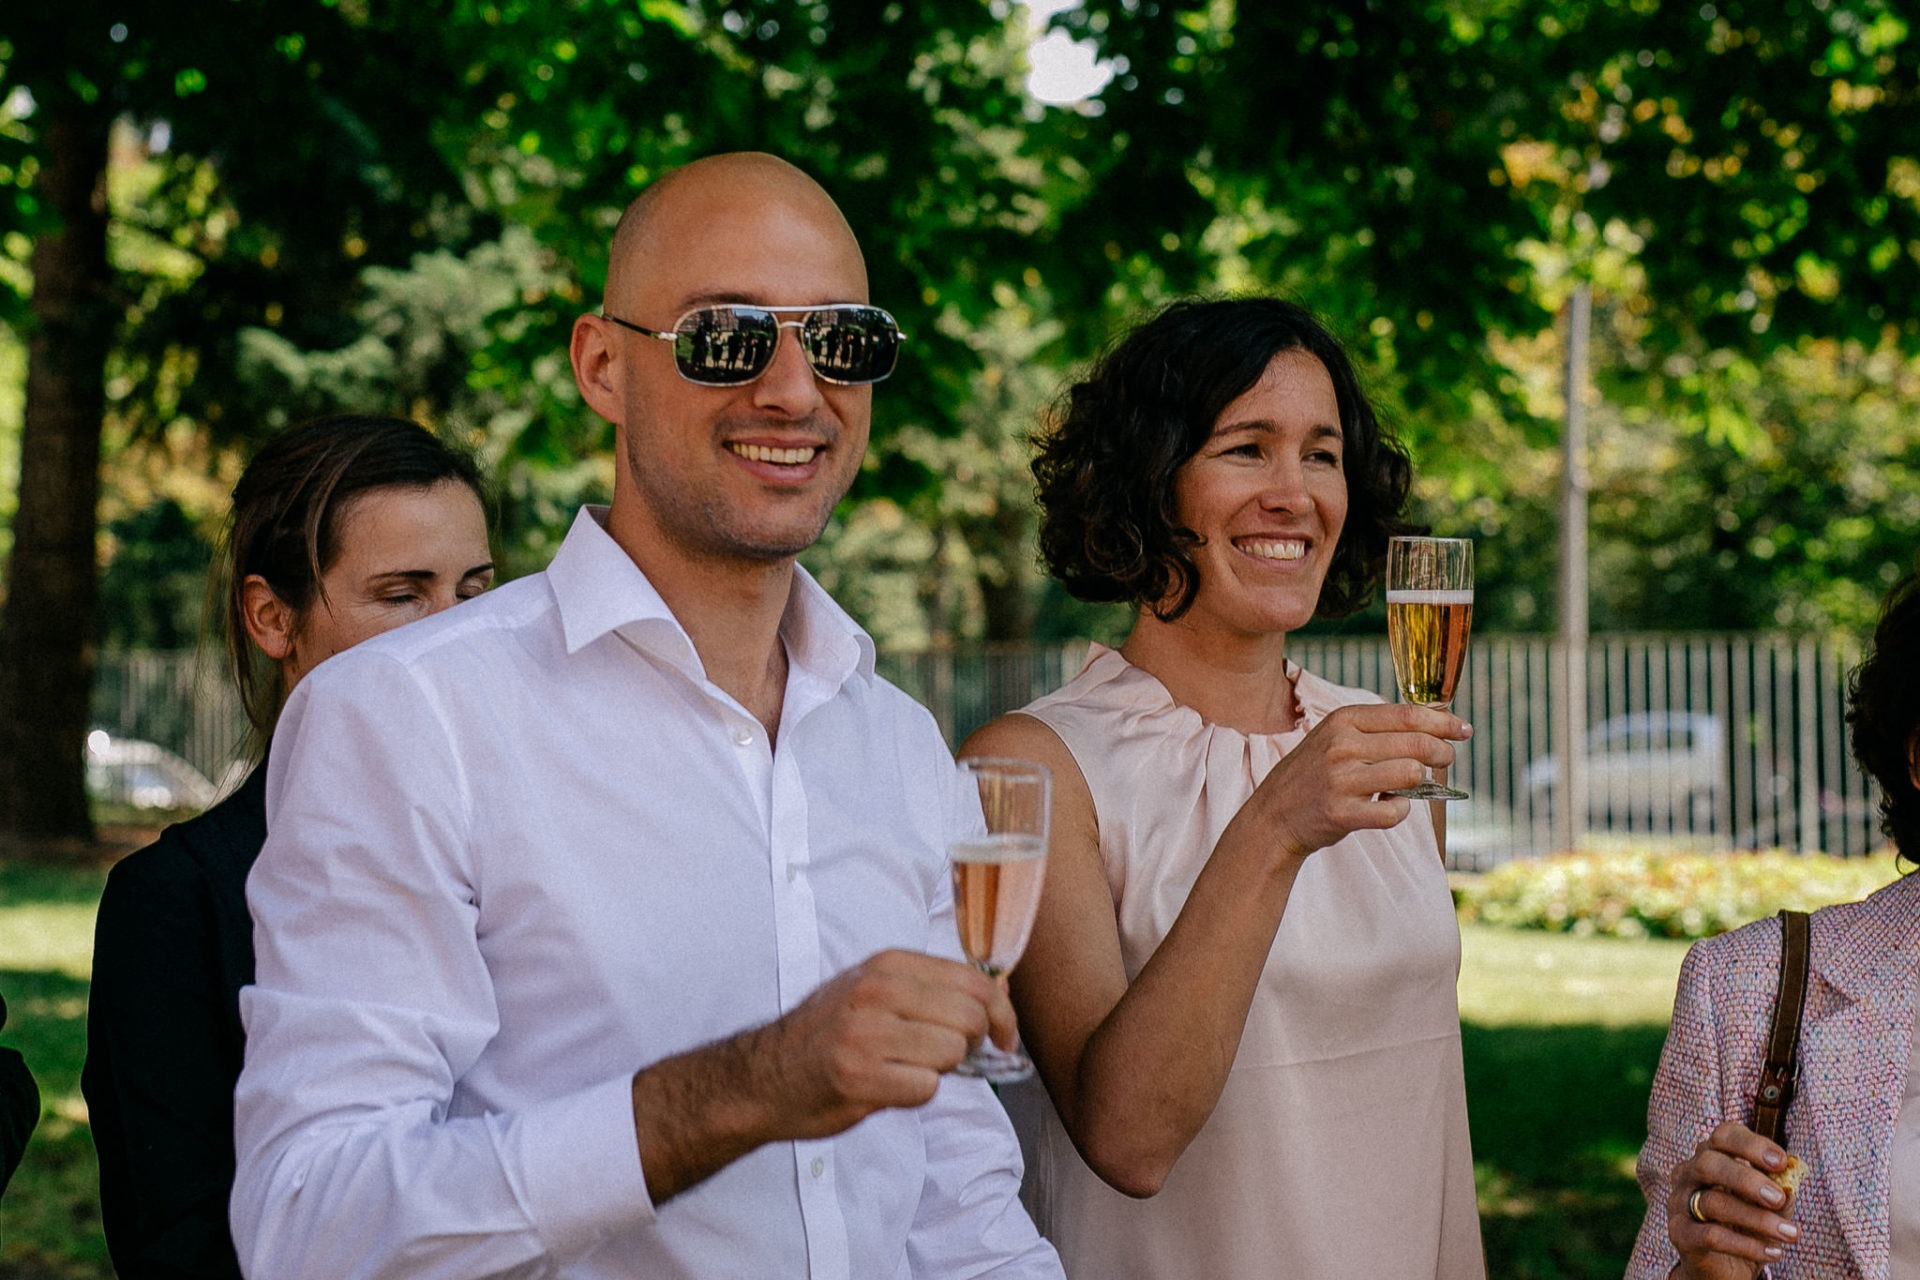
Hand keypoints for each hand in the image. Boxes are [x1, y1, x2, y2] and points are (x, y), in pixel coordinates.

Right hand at [630, 948, 1016, 1201]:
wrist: (763, 1076)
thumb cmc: (828, 1034)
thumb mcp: (874, 990)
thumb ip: (930, 989)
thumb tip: (998, 997)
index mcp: (887, 964)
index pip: (974, 981)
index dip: (1002, 1013)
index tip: (1003, 1036)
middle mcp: (878, 991)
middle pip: (970, 1017)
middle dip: (971, 1045)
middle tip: (949, 1057)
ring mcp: (867, 1033)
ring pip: (951, 1054)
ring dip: (939, 1071)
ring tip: (905, 1069)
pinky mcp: (860, 1077)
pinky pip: (926, 1089)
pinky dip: (916, 1094)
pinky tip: (887, 1088)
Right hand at [1236, 702, 1467, 861]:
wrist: (1273, 816)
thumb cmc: (1314, 775)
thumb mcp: (1335, 738)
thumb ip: (1376, 729)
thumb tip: (1435, 722)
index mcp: (1343, 720)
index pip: (1407, 714)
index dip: (1443, 722)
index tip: (1464, 730)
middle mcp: (1341, 745)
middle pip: (1416, 744)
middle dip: (1442, 753)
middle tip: (1446, 760)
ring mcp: (1341, 780)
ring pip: (1411, 775)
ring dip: (1419, 785)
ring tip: (1406, 787)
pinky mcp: (1342, 813)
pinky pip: (1395, 812)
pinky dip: (1400, 811)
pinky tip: (1387, 807)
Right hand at [1666, 1121, 1799, 1279]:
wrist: (1723, 1266)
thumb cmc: (1746, 1225)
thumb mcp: (1768, 1205)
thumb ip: (1779, 1189)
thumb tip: (1793, 1175)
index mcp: (1710, 1157)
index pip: (1723, 1136)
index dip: (1751, 1145)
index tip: (1781, 1161)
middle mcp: (1688, 1174)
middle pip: (1708, 1163)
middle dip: (1747, 1179)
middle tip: (1778, 1198)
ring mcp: (1679, 1203)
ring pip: (1713, 1202)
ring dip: (1757, 1219)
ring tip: (1790, 1234)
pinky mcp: (1679, 1234)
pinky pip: (1711, 1236)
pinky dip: (1747, 1245)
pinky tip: (1773, 1252)